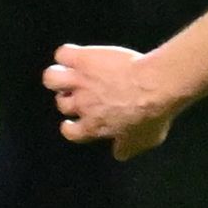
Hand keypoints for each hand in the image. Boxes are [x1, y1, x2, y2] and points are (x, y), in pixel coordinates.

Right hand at [42, 44, 177, 160]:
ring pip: (51, 78)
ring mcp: (80, 81)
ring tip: (69, 74)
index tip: (72, 122)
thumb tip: (120, 153)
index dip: (70, 127)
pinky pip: (63, 54)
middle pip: (63, 103)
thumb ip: (128, 147)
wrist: (155, 85)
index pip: (71, 133)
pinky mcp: (84, 59)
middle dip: (70, 98)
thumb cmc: (153, 114)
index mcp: (94, 126)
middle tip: (84, 92)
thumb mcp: (145, 139)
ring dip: (58, 76)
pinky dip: (67, 54)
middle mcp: (82, 104)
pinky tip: (77, 55)